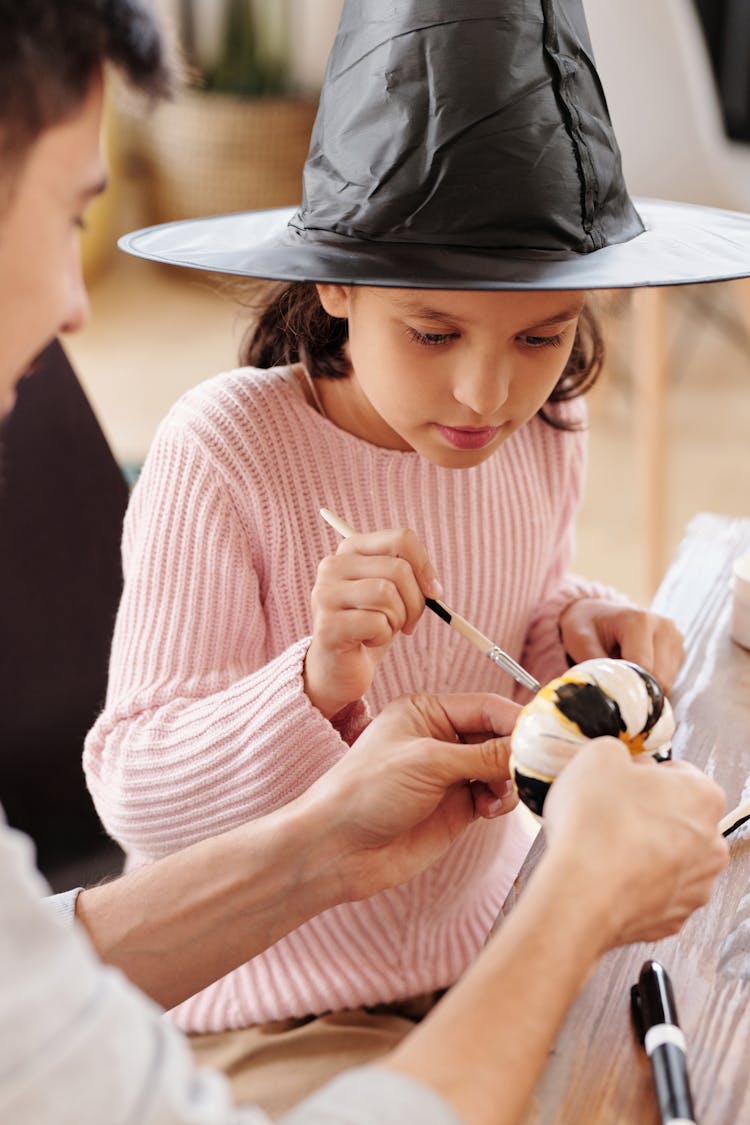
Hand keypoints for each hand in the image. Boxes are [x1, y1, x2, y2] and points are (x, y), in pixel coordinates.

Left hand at [301, 691, 520, 900]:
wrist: (338, 849)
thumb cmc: (367, 791)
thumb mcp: (428, 762)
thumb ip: (483, 754)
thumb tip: (529, 745)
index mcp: (426, 712)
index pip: (486, 707)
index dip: (517, 720)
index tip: (547, 734)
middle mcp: (440, 739)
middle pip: (498, 737)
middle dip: (517, 752)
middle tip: (534, 768)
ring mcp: (449, 775)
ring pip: (500, 769)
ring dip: (508, 780)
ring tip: (497, 795)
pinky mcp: (455, 809)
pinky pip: (493, 797)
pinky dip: (500, 801)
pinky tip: (488, 810)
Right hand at [304, 528, 442, 716]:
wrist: (338, 668)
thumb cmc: (369, 626)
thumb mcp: (392, 594)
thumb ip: (409, 577)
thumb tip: (434, 588)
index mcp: (351, 549)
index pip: (401, 538)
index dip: (425, 566)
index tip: (434, 592)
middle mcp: (333, 566)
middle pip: (398, 569)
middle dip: (415, 602)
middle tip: (409, 623)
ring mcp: (325, 594)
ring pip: (387, 594)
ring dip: (397, 620)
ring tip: (384, 630)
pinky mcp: (327, 625)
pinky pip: (376, 623)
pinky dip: (382, 637)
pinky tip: (367, 642)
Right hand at [543, 738, 728, 949]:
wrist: (581, 894)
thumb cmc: (595, 826)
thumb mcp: (598, 755)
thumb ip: (617, 752)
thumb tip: (616, 762)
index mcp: (703, 796)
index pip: (678, 772)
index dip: (643, 773)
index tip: (622, 780)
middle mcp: (711, 843)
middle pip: (678, 817)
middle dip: (647, 813)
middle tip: (609, 812)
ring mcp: (696, 886)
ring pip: (669, 858)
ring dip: (643, 851)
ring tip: (603, 847)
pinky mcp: (673, 918)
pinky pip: (655, 892)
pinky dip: (635, 884)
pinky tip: (606, 875)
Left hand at [559, 598, 684, 690]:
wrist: (597, 613)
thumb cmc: (587, 625)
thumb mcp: (581, 641)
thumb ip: (597, 667)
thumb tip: (610, 695)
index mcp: (641, 620)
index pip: (644, 668)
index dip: (626, 684)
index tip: (609, 685)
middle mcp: (665, 626)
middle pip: (660, 678)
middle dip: (637, 686)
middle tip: (615, 678)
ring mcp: (675, 638)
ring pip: (667, 682)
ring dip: (645, 685)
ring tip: (624, 668)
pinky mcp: (679, 650)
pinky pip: (669, 680)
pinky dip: (652, 682)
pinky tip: (636, 668)